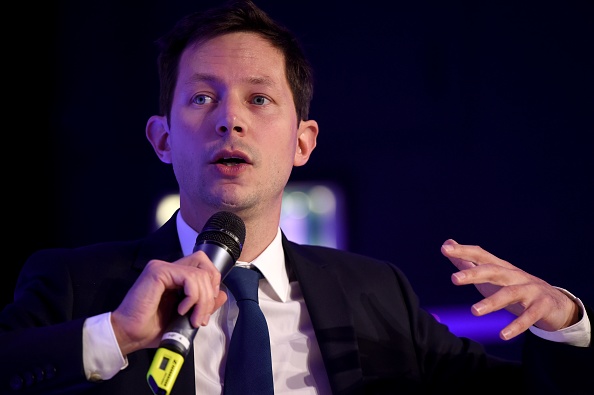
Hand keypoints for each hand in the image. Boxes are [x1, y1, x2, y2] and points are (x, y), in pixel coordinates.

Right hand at [110, 250, 227, 355]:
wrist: (130, 335)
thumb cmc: (151, 327)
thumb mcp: (186, 317)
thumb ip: (203, 304)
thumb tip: (223, 295)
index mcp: (175, 277)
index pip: (204, 266)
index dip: (213, 284)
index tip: (207, 307)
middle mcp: (169, 268)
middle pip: (205, 266)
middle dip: (210, 294)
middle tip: (201, 316)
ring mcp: (163, 268)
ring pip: (199, 274)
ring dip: (202, 300)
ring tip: (192, 318)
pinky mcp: (158, 272)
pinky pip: (189, 277)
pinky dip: (192, 296)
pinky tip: (182, 310)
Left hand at [440, 239, 578, 340]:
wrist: (555, 302)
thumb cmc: (514, 286)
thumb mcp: (491, 275)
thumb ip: (468, 262)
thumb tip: (447, 244)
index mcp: (501, 267)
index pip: (481, 255)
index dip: (463, 251)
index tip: (445, 248)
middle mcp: (514, 275)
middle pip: (493, 271)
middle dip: (473, 273)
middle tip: (453, 279)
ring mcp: (529, 290)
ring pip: (509, 293)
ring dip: (491, 302)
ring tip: (474, 311)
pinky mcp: (541, 307)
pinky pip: (529, 317)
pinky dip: (516, 326)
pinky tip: (502, 335)